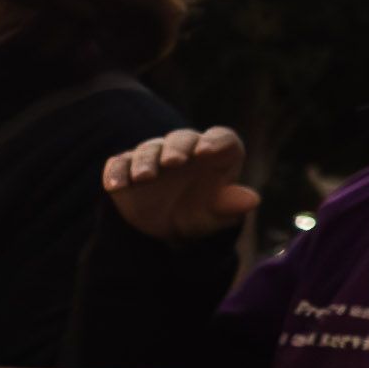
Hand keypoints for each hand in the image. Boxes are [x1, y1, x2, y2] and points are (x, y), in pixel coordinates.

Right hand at [103, 127, 260, 240]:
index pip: (222, 138)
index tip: (207, 152)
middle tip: (173, 162)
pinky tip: (116, 186)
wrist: (165, 229)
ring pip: (149, 149)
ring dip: (146, 161)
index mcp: (216, 155)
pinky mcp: (127, 167)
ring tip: (144, 177)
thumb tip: (253, 199)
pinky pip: (120, 164)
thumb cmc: (199, 215)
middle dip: (176, 149)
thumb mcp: (215, 216)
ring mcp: (155, 156)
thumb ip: (231, 206)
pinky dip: (116, 173)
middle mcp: (186, 150)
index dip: (215, 141)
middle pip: (182, 139)